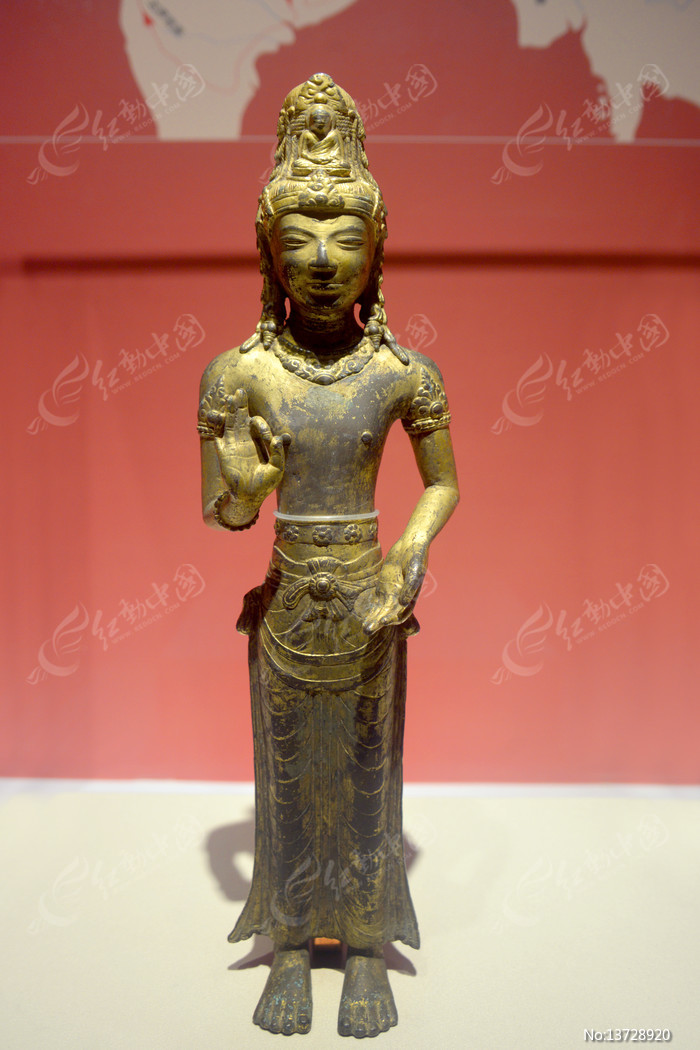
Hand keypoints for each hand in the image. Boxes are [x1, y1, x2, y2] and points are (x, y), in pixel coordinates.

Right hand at [210, 388, 289, 507]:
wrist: (248, 497)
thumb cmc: (265, 484)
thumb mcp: (277, 469)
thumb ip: (278, 453)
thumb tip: (277, 437)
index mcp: (258, 443)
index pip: (257, 426)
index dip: (259, 423)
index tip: (261, 428)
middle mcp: (245, 441)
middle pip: (241, 419)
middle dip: (241, 405)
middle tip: (241, 391)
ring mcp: (232, 446)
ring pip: (230, 424)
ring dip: (229, 411)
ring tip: (230, 398)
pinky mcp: (223, 453)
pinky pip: (218, 436)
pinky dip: (216, 425)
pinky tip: (215, 415)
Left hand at [361, 538, 427, 633]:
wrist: (411, 544)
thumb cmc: (416, 556)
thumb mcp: (415, 570)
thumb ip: (410, 587)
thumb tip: (403, 602)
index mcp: (411, 596)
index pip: (401, 613)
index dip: (393, 618)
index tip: (383, 621)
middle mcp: (401, 597)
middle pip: (389, 614)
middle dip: (379, 623)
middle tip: (367, 630)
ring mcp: (391, 592)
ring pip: (381, 609)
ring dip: (373, 618)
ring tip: (364, 627)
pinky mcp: (383, 585)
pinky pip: (376, 599)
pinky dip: (370, 607)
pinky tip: (362, 613)